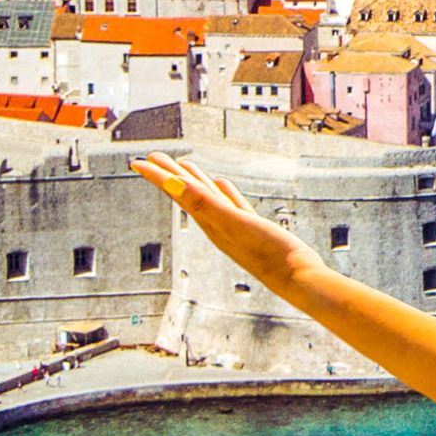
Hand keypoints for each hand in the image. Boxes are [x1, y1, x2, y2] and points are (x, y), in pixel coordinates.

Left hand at [132, 156, 327, 279]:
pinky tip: (224, 185)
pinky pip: (232, 204)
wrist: (297, 278)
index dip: (157, 176)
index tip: (138, 163)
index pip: (177, 192)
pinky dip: (224, 192)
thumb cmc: (269, 253)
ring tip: (184, 164)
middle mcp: (216, 224)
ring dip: (195, 179)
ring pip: (208, 197)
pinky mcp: (252, 228)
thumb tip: (173, 185)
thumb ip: (204, 203)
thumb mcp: (234, 223)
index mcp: (209, 221)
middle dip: (169, 174)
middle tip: (151, 157)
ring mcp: (234, 226)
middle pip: (187, 193)